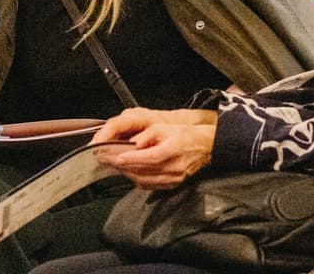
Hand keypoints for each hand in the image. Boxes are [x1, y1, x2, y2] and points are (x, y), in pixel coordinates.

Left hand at [92, 108, 216, 188]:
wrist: (205, 147)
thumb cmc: (185, 135)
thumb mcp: (166, 127)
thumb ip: (148, 134)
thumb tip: (134, 142)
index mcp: (172, 151)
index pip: (148, 158)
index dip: (131, 159)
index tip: (115, 157)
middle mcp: (173, 168)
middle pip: (144, 171)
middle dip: (123, 166)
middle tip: (108, 160)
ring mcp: (173, 179)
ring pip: (145, 181)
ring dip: (128, 174)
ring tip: (116, 166)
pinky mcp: (173, 185)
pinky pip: (151, 186)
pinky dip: (138, 180)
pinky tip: (130, 173)